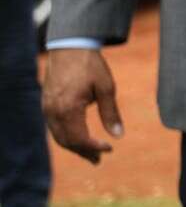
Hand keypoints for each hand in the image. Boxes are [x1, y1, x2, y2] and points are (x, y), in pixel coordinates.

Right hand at [43, 48, 122, 163]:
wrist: (70, 47)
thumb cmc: (90, 65)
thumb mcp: (106, 87)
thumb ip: (111, 112)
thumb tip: (118, 135)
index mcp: (68, 109)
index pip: (80, 139)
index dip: (94, 147)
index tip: (110, 148)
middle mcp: (53, 113)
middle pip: (67, 142)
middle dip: (84, 152)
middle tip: (99, 159)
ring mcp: (47, 109)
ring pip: (59, 137)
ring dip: (75, 146)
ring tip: (91, 153)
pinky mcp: (46, 105)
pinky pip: (54, 128)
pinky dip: (67, 136)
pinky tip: (78, 137)